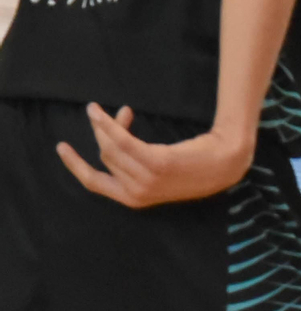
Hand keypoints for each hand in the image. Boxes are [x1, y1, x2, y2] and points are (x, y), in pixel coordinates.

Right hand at [57, 104, 254, 208]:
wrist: (228, 161)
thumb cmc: (198, 165)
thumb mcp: (162, 174)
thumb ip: (138, 169)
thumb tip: (116, 146)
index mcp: (136, 199)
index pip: (95, 184)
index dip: (75, 166)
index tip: (63, 148)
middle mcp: (138, 192)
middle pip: (104, 157)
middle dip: (103, 133)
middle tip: (113, 115)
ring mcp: (147, 179)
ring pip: (111, 147)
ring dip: (103, 125)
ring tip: (105, 111)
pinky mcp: (157, 162)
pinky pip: (123, 141)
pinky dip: (110, 125)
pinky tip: (107, 112)